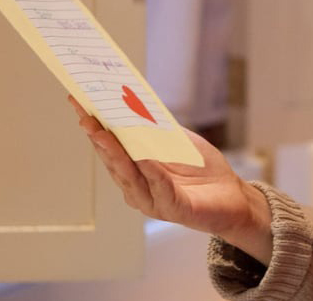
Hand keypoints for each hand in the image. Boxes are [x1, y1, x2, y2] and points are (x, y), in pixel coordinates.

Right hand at [69, 95, 272, 263]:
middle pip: (113, 161)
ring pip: (130, 176)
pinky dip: (151, 171)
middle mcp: (138, 188)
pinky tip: (144, 157)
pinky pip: (160, 189)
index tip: (79, 103)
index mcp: (135, 171)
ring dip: (116, 154)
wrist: (233, 197)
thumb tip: (136, 103)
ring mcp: (154, 201)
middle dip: (98, 138)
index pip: (109, 147)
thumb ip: (158, 128)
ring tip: (104, 133)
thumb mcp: (179, 140)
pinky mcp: (175, 209)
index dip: (93, 126)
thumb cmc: (203, 169)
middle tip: (86, 116)